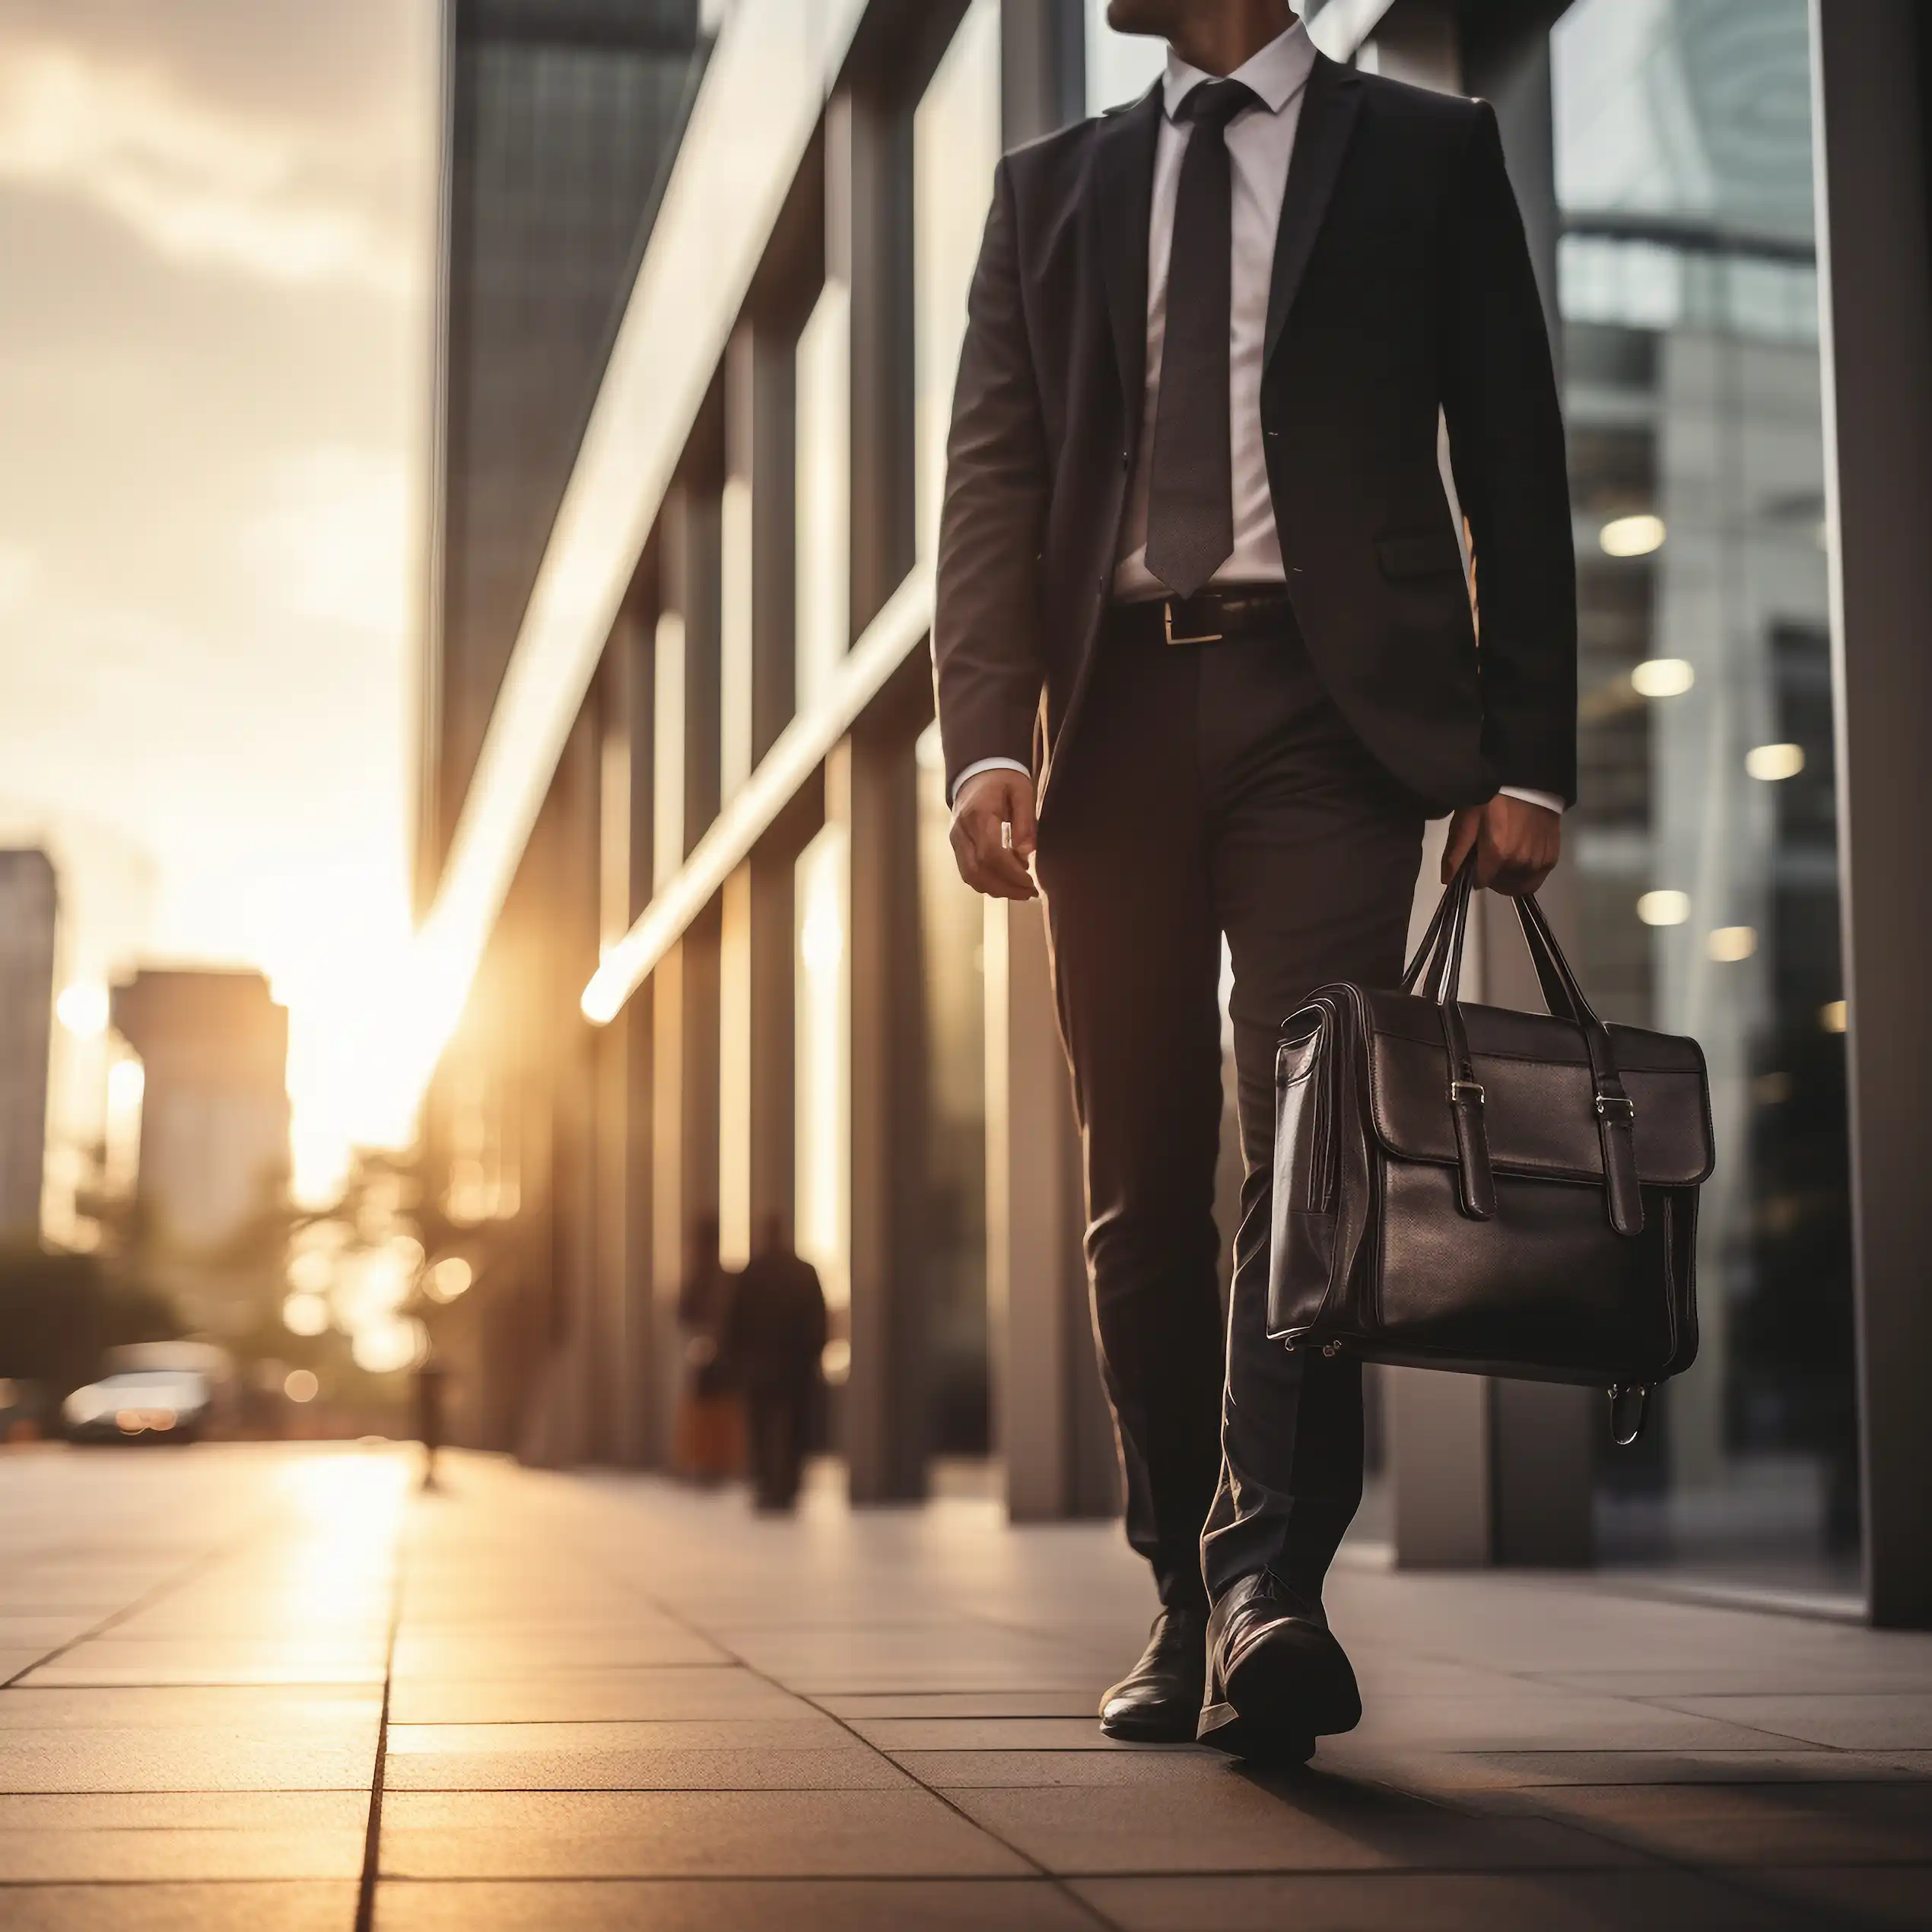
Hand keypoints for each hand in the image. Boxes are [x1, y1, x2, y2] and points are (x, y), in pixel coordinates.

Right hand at [949, 767, 1037, 899]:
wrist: (977, 772)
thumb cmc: (1003, 781)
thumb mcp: (1022, 791)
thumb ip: (1025, 821)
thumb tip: (1025, 853)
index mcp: (978, 815)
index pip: (990, 853)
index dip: (1011, 874)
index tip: (1031, 883)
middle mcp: (961, 831)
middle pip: (978, 871)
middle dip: (1006, 888)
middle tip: (1029, 893)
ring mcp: (955, 840)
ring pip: (970, 877)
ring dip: (996, 889)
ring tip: (1020, 891)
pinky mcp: (956, 846)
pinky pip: (968, 872)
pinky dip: (987, 883)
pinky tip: (1006, 883)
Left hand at [1443, 794, 1560, 896]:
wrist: (1530, 781)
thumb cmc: (1494, 797)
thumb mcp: (1467, 818)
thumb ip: (1456, 852)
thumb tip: (1447, 880)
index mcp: (1497, 854)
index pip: (1480, 882)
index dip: (1473, 873)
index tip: (1473, 860)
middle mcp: (1520, 863)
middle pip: (1499, 886)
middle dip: (1491, 876)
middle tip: (1489, 856)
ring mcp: (1538, 862)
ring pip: (1518, 885)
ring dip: (1509, 877)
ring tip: (1506, 856)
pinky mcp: (1552, 857)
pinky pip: (1536, 879)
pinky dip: (1526, 874)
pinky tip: (1521, 856)